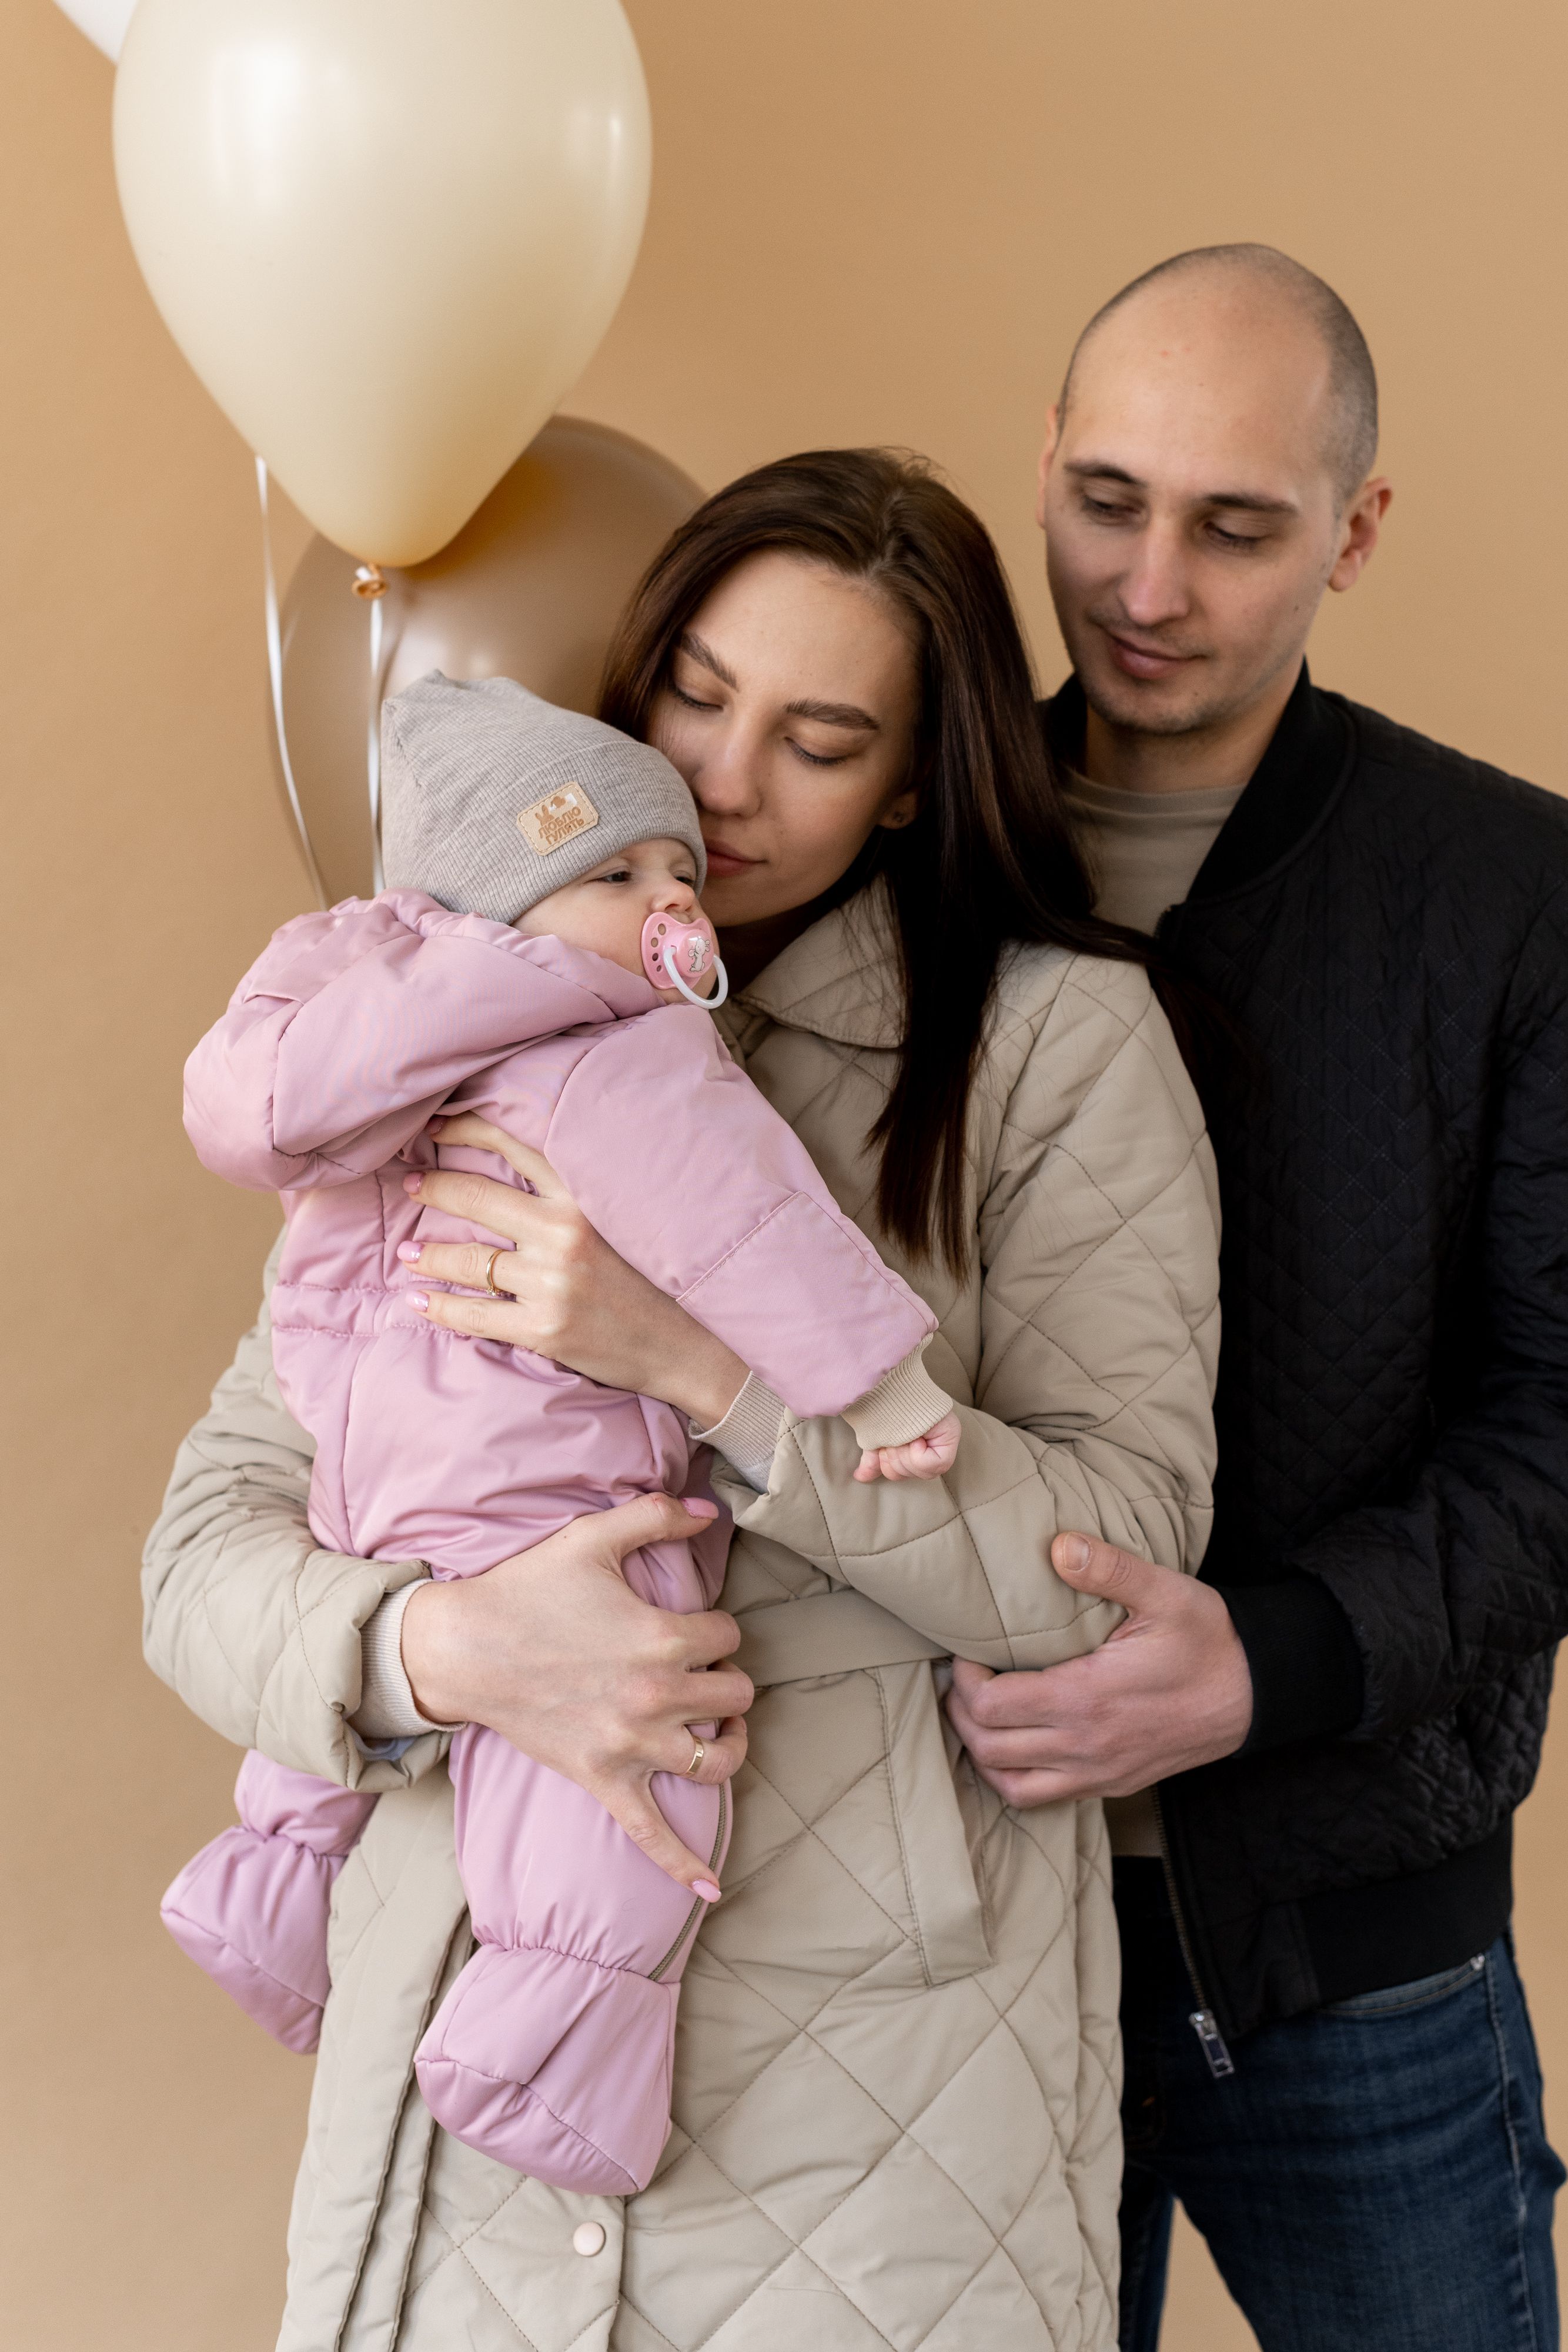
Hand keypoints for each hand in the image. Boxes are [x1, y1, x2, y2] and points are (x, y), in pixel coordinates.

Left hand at [398, 1113, 746, 1428]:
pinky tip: (418, 1300)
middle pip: (476, 1197)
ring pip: (467, 1260)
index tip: (433, 1127)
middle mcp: (565, 1232)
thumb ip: (573, 1196)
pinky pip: (473, 1314)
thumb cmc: (655, 1279)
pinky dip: (438, 1307)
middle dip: (432, 1187)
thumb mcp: (622, 1220)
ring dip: (426, 1254)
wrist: (690, 1346)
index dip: (464, 1129)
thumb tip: (514, 1171)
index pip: (512, 1144)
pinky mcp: (544, 1328)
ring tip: (406, 1253)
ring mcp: (552, 1282)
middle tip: (410, 1183)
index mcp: (585, 1196)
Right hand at [401, 1493, 753, 1895]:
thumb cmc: (529, 1588)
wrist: (464, 1647)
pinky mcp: (603, 1780)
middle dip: (725, 1680)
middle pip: (736, 1698)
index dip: (717, 1628)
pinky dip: (684, 1865)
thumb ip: (657, 1514)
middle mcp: (658, 1697)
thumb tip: (708, 1510)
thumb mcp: (593, 1537)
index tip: (692, 1624)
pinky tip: (710, 1891)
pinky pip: (651, 1834)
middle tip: (698, 1669)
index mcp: (664, 1637)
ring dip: (729, 1744)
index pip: (730, 1637)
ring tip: (720, 1728)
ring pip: (718, 1761)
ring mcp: (632, 1746)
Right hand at [853, 1410, 960, 1483]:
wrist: (889, 1385)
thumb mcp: (876, 1438)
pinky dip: (917, 1454)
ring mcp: (944, 1439)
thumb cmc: (883, 1408)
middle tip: (894, 1438)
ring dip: (903, 1453)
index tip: (887, 1445)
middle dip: (895, 1457)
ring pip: (921, 1472)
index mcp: (915, 1445)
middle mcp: (933, 1444)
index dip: (890, 1464)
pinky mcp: (951, 1434)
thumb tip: (860, 1476)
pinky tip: (915, 1437)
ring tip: (902, 1433)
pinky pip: (933, 1464)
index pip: (902, 1474)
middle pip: (911, 1475)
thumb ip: (872, 1460)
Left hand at [946, 1532, 1252, 1804]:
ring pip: (1009, 1784)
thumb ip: (1109, 1569)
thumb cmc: (1207, 1641)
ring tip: (977, 1713)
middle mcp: (1085, 1746)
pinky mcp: (1111, 1785)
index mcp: (1087, 1699)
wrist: (1254, 1694)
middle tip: (963, 1678)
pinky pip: (1042, 1797)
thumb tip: (1058, 1547)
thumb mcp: (1165, 1593)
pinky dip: (1012, 1777)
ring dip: (981, 1751)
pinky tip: (1012, 1745)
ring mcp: (1098, 1773)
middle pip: (988, 1748)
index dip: (963, 1680)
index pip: (992, 1707)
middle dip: (961, 1713)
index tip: (967, 1652)